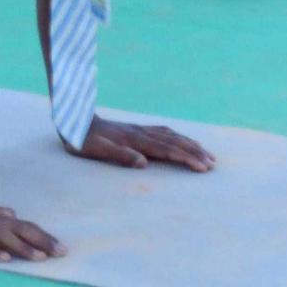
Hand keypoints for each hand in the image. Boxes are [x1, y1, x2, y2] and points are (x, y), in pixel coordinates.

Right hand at [0, 192, 59, 260]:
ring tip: (40, 258)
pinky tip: (4, 259)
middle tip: (62, 253)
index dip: (44, 236)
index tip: (61, 247)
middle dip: (43, 242)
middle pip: (22, 231)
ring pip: (5, 238)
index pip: (26, 226)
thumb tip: (13, 214)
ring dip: (24, 247)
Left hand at [71, 116, 212, 172]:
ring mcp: (139, 129)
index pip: (166, 150)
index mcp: (134, 140)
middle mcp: (140, 132)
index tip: (203, 167)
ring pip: (171, 135)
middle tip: (213, 164)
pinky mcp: (136, 128)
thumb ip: (119, 155)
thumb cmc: (82, 140)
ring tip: (208, 154)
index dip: (185, 158)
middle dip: (195, 152)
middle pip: (174, 141)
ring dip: (190, 144)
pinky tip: (185, 141)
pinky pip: (164, 132)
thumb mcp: (95, 150)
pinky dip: (178, 137)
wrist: (72, 119)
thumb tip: (143, 163)